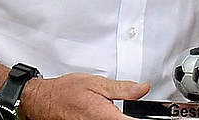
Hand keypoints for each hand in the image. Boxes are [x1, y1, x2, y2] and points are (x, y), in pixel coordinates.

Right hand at [22, 73, 149, 119]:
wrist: (46, 101)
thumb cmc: (67, 92)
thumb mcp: (97, 83)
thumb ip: (123, 88)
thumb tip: (142, 89)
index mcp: (106, 116)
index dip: (142, 119)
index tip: (152, 116)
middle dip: (131, 118)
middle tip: (129, 111)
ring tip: (118, 111)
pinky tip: (110, 115)